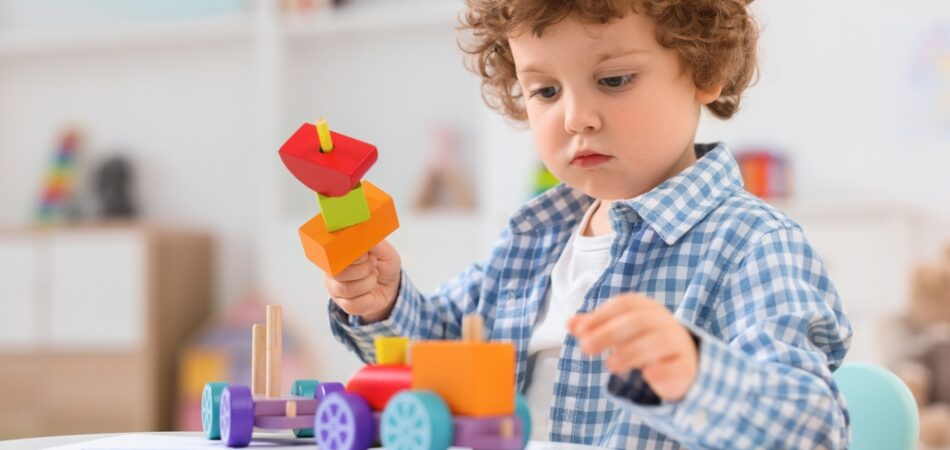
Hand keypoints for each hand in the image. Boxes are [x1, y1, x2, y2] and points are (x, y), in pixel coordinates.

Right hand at [324, 240, 401, 323]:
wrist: (391, 285)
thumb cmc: (383, 264)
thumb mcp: (384, 250)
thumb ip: (372, 242)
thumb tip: (363, 236)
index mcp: (338, 254)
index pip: (334, 255)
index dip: (352, 257)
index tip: (366, 255)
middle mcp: (332, 271)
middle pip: (339, 274)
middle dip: (363, 270)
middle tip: (373, 265)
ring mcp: (336, 290)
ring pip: (346, 290)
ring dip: (368, 283)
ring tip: (373, 277)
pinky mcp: (344, 305)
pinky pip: (353, 305)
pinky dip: (368, 299)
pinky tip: (371, 293)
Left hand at [567, 293, 698, 400]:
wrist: (681, 361)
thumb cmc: (642, 342)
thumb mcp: (618, 333)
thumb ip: (594, 328)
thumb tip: (569, 323)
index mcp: (645, 307)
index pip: (623, 304)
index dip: (601, 315)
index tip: (580, 331)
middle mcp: (663, 320)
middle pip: (638, 321)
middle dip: (609, 334)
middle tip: (586, 348)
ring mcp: (677, 341)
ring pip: (658, 341)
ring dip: (631, 352)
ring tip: (610, 365)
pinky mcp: (686, 365)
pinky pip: (677, 365)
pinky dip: (662, 369)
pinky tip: (648, 374)